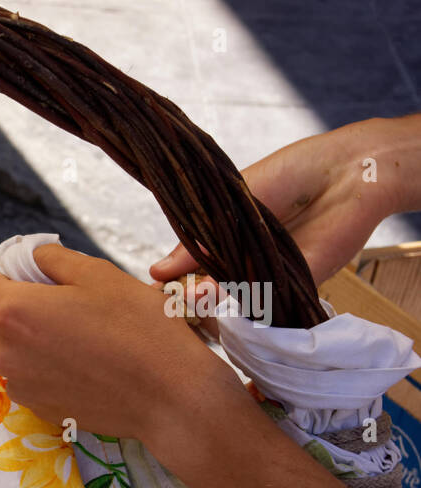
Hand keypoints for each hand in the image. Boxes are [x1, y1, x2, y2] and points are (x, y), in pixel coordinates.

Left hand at [0, 245, 247, 444]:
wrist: (168, 394)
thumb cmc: (137, 326)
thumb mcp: (98, 273)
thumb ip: (52, 258)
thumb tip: (31, 256)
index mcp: (12, 311)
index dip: (10, 279)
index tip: (39, 282)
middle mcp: (4, 351)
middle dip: (15, 309)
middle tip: (62, 307)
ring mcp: (18, 384)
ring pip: (8, 351)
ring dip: (27, 340)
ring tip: (75, 338)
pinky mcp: (36, 407)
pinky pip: (26, 378)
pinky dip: (42, 368)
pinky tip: (81, 366)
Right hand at [151, 117, 417, 286]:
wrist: (347, 171)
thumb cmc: (291, 174)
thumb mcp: (231, 203)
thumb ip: (199, 241)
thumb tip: (158, 271)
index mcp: (229, 236)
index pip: (194, 263)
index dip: (173, 276)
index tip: (153, 285)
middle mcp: (247, 259)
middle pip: (209, 286)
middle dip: (185, 293)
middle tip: (165, 296)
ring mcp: (268, 275)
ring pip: (231, 296)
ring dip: (207, 299)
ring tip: (188, 294)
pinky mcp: (292, 285)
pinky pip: (260, 302)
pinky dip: (236, 301)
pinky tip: (214, 295)